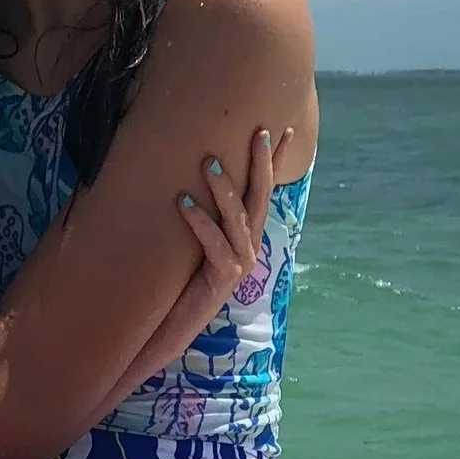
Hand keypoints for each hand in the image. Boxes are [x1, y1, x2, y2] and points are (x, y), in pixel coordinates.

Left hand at [156, 123, 281, 359]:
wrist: (173, 327)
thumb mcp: (191, 242)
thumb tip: (180, 172)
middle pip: (259, 198)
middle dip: (262, 164)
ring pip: (237, 217)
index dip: (275, 162)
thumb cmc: (177, 280)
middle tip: (258, 132)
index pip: (263, 191)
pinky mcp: (223, 278)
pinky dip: (199, 220)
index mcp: (245, 235)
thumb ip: (198, 215)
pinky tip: (183, 202)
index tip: (286, 131)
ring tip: (209, 160)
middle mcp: (249, 246)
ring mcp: (240, 263)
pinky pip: (214, 242)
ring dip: (224, 188)